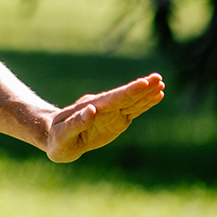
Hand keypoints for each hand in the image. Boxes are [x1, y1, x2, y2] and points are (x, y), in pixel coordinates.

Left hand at [45, 72, 164, 161]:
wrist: (55, 138)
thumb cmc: (57, 138)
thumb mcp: (62, 134)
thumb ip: (76, 123)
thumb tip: (91, 109)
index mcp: (90, 108)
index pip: (112, 98)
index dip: (128, 92)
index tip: (142, 83)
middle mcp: (103, 107)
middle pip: (125, 96)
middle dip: (141, 88)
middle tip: (158, 78)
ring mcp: (111, 113)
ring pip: (132, 102)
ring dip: (147, 94)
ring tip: (161, 84)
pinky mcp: (117, 120)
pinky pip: (134, 111)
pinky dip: (146, 104)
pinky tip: (157, 96)